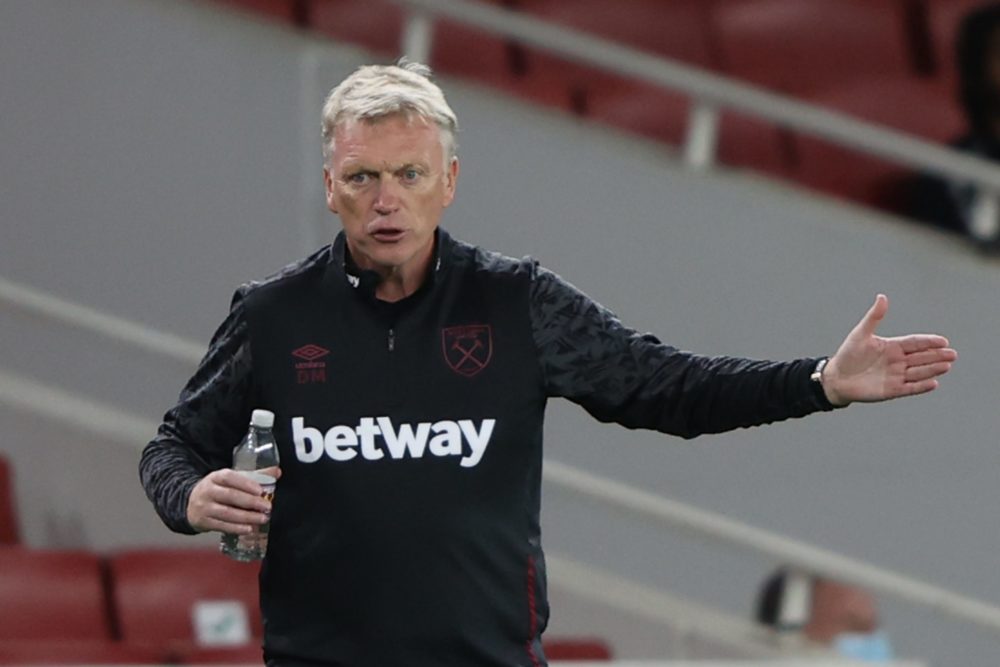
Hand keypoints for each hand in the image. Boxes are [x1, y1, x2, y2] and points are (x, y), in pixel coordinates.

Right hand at [186, 468, 280, 533]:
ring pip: (226, 513)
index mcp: (215, 477)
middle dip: (250, 502)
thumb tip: (276, 472)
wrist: (189, 503)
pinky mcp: (203, 522)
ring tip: (262, 518)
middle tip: (267, 507)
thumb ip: (254, 476)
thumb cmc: (217, 490)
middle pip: (230, 496)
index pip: (229, 477)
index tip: (260, 490)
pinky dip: (236, 528)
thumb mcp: (230, 480)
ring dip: (246, 517)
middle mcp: (208, 491)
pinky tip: (249, 529)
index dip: (245, 483)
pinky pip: (221, 526)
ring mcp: (204, 507)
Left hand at [821, 294, 956, 406]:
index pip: (915, 343)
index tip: (943, 341)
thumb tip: (882, 297)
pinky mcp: (892, 390)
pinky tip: (933, 383)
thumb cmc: (847, 355)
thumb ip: (874, 317)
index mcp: (892, 346)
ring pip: (919, 372)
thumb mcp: (860, 334)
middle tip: (952, 354)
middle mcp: (897, 361)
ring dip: (933, 369)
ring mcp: (896, 376)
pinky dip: (921, 386)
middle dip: (937, 356)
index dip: (929, 342)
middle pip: (922, 357)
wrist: (836, 378)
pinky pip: (910, 388)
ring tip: (946, 366)